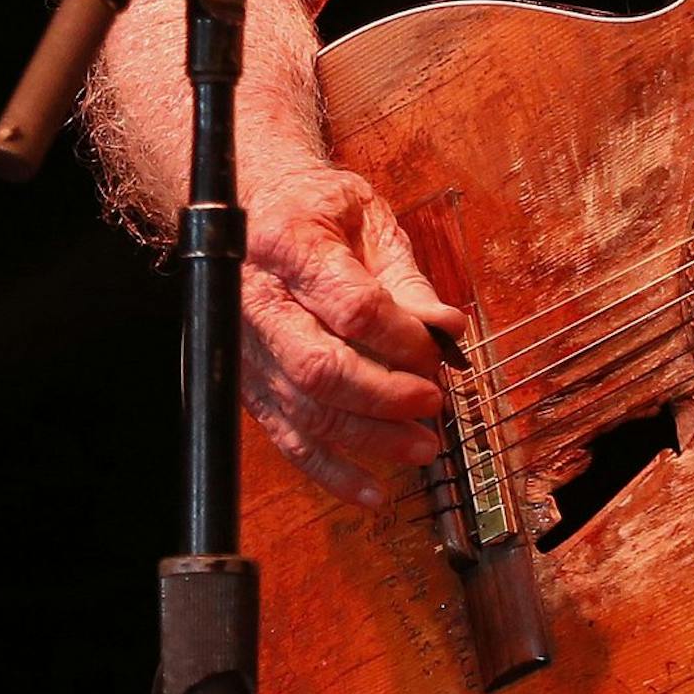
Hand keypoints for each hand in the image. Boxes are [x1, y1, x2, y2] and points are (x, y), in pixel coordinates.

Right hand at [240, 159, 465, 506]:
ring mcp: (246, 350)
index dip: (402, 338)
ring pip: (304, 411)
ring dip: (368, 438)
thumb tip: (446, 326)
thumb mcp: (368, 217)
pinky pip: (286, 437)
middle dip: (385, 396)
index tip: (439, 350)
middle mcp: (256, 302)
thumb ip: (405, 276)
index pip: (352, 307)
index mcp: (291, 245)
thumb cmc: (318, 205)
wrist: (255, 204)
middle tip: (434, 403)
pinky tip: (369, 490)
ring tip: (423, 447)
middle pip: (320, 368)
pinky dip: (328, 470)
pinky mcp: (248, 385)